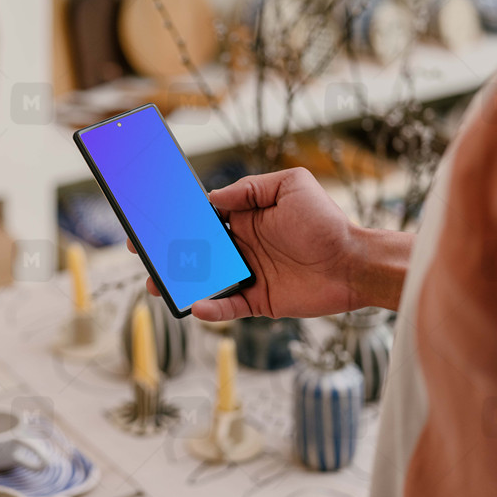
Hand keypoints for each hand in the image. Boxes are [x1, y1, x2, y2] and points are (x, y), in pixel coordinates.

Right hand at [126, 168, 411, 321]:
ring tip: (157, 285)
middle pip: (196, 251)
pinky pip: (228, 307)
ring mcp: (249, 275)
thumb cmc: (327, 222)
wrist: (354, 261)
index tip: (152, 219)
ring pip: (205, 281)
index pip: (204, 218)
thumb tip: (212, 199)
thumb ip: (250, 189)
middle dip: (167, 252)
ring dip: (180, 283)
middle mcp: (243, 247)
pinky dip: (211, 310)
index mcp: (246, 219)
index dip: (177, 219)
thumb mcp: (291, 185)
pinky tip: (196, 307)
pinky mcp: (260, 301)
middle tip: (143, 253)